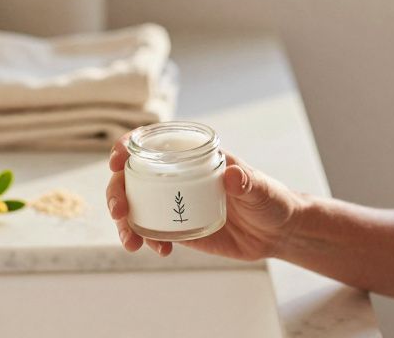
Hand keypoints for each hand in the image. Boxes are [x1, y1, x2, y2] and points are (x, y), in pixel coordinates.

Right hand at [105, 132, 303, 259]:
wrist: (276, 232)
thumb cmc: (271, 199)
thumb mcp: (260, 188)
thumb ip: (247, 182)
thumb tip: (233, 176)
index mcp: (192, 154)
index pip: (153, 142)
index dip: (127, 145)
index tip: (118, 158)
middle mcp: (177, 175)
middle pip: (132, 176)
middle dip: (117, 191)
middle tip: (119, 212)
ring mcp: (174, 202)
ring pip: (135, 205)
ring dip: (125, 222)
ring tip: (132, 242)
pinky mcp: (178, 226)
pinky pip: (151, 230)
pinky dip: (147, 240)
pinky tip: (161, 250)